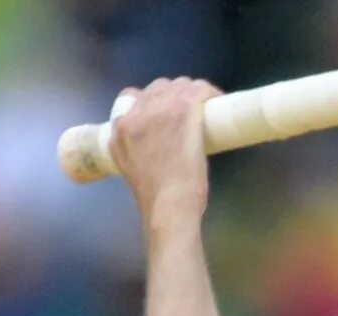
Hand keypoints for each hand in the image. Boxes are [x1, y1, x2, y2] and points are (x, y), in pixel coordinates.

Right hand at [112, 77, 215, 232]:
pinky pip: (199, 91)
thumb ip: (133, 151)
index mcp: (119, 128)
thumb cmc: (155, 199)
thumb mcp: (130, 169)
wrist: (168, 209)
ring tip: (205, 107)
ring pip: (179, 85)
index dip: (152, 101)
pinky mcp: (183, 111)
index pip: (132, 96)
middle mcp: (136, 113)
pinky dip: (210, 93)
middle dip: (174, 94)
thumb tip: (150, 148)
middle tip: (190, 111)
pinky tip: (217, 100)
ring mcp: (160, 110)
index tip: (166, 111)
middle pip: (158, 87)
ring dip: (193, 92)